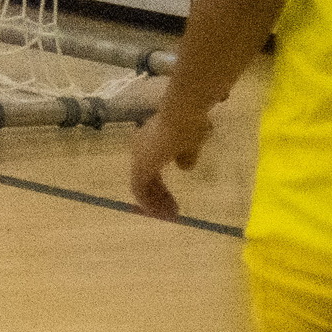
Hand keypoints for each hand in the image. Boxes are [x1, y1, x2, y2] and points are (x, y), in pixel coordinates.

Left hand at [128, 101, 210, 219]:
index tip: (170, 199)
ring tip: (170, 215)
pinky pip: (139, 189)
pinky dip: (149, 202)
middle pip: (145, 179)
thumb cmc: (190, 126)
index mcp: (150, 142)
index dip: (159, 186)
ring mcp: (140, 158)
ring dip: (155, 202)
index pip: (150, 169)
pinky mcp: (142, 166)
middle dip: (158, 196)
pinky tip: (162, 211)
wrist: (184, 116)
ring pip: (142, 185)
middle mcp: (141, 149)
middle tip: (171, 211)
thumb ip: (186, 156)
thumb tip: (184, 166)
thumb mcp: (191, 144)